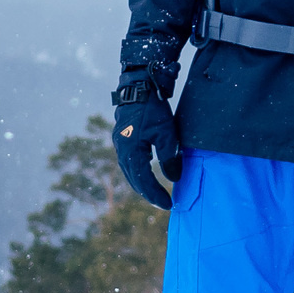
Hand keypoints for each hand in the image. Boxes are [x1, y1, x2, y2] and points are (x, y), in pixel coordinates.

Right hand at [112, 74, 181, 210]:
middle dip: (149, 194)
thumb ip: (169, 158)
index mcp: (131, 151)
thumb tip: (173, 179)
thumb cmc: (154, 110)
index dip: (156, 195)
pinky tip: (146, 178)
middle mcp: (122, 151)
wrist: (139, 87)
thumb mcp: (167, 134)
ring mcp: (119, 145)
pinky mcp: (122, 140)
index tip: (169, 204)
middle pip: (134, 180)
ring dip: (142, 185)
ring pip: (130, 173)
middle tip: (163, 204)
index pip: (144, 180)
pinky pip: (129, 164)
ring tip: (155, 195)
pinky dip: (138, 174)